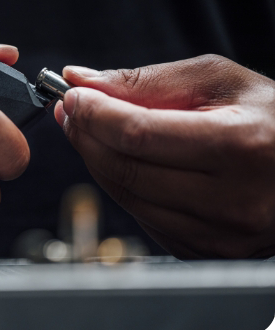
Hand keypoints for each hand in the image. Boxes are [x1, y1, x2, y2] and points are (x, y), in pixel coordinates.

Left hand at [55, 54, 274, 258]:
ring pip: (126, 197)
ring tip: (93, 130)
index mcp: (238, 145)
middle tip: (73, 111)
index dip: (95, 114)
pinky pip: (142, 216)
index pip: (138, 135)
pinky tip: (128, 161)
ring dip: (98, 160)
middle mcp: (230, 199)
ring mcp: (217, 233)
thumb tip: (82, 80)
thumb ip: (146, 81)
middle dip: (86, 136)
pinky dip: (124, 185)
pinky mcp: (204, 248)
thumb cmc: (267, 117)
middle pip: (125, 170)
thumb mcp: (216, 80)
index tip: (74, 97)